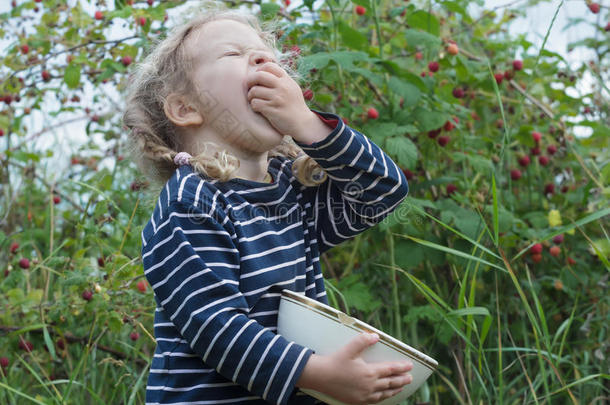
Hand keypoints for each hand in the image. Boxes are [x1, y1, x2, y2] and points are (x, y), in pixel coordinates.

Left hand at [245, 62, 312, 138]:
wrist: (302, 123)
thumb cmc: (294, 106)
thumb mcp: (292, 88)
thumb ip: (281, 79)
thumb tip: (265, 70)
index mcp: (286, 80)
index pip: (269, 66)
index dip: (259, 70)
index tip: (258, 79)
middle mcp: (282, 87)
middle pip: (259, 76)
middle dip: (250, 81)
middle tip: (249, 87)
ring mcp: (278, 98)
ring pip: (254, 90)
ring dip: (250, 96)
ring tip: (254, 100)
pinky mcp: (273, 110)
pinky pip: (255, 103)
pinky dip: (254, 106)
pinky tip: (259, 109)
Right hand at [297, 332, 413, 404]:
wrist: (320, 377)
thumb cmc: (335, 362)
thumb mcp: (349, 348)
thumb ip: (363, 340)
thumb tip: (376, 336)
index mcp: (369, 372)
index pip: (390, 369)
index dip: (401, 367)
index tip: (410, 366)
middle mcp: (369, 385)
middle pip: (390, 382)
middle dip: (402, 379)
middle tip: (410, 377)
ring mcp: (364, 395)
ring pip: (384, 393)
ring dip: (395, 389)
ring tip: (401, 387)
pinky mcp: (357, 401)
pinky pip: (375, 400)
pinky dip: (383, 397)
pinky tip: (384, 395)